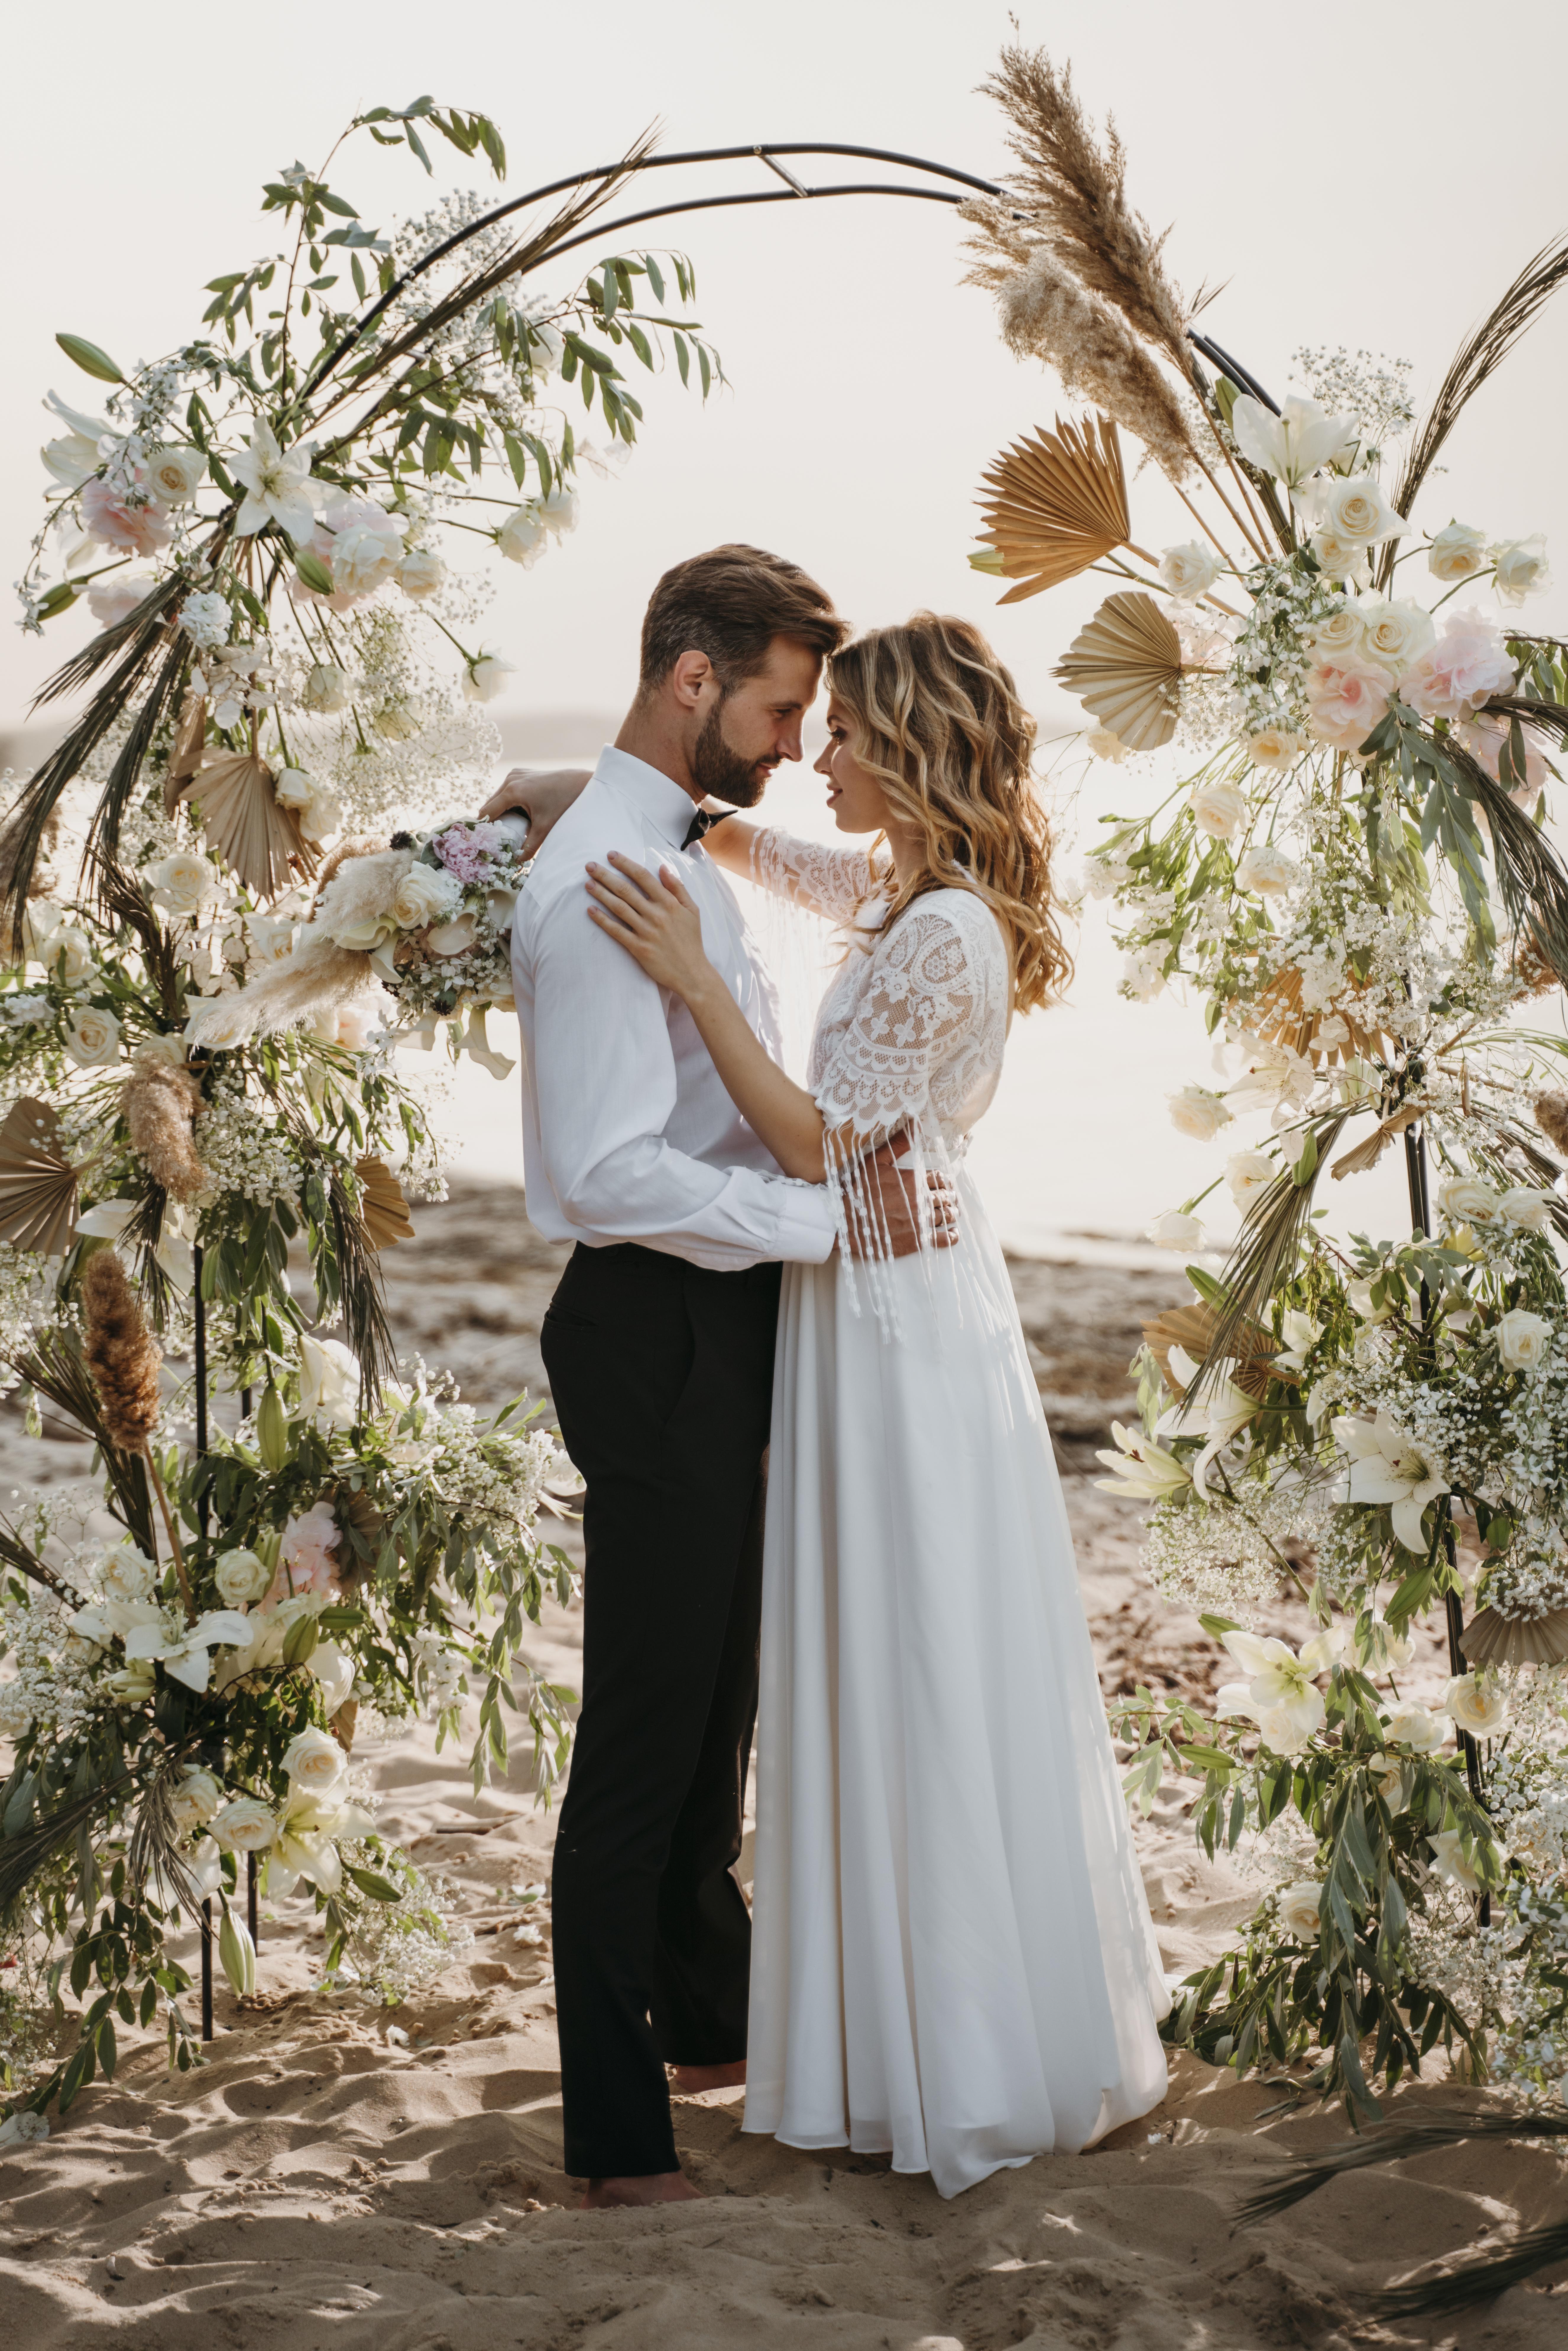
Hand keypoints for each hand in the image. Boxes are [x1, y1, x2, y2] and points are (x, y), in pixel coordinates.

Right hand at [477, 767, 591, 858]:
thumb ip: (529, 847)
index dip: (483, 826)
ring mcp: (515, 773)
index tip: (480, 839)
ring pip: (498, 796)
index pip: (487, 811)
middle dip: (491, 820)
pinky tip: (513, 814)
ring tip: (502, 828)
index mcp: (512, 791)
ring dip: (498, 810)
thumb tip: (518, 862)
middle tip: (492, 837)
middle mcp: (510, 779)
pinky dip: (507, 801)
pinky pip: (507, 789)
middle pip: (490, 803)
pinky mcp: (520, 772)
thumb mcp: (545, 828)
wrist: (579, 784)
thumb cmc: (563, 804)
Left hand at [585, 852, 716, 1003]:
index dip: (625, 864)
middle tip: (589, 866)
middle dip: (605, 876)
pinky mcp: (638, 948)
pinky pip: (617, 931)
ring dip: (600, 894)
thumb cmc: (691, 940)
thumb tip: (663, 867)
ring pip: (618, 908)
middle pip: (626, 890)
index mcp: (669, 903)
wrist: (692, 973)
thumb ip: (678, 888)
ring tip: (587, 884)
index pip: (643, 877)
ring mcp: (646, 932)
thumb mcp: (692, 910)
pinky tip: (590, 910)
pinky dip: (602, 920)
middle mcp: (656, 915)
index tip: (611, 855)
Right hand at [843, 1140, 957, 1260]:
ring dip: (951, 1212)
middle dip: (949, 1196)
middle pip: (946, 1196)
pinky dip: (952, 1236)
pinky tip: (952, 1233)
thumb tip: (915, 1124)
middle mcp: (920, 1200)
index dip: (943, 1181)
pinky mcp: (918, 1240)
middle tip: (948, 1198)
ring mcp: (920, 1221)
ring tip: (950, 1212)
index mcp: (913, 1180)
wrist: (845, 1222)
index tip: (942, 1184)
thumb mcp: (875, 1162)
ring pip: (947, 1215)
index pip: (939, 1178)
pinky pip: (944, 1239)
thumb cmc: (858, 1192)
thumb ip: (898, 1144)